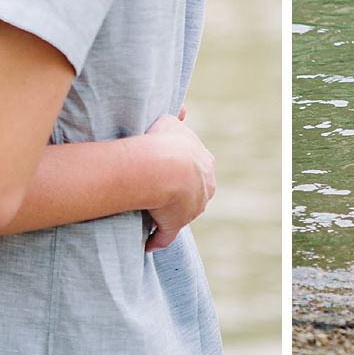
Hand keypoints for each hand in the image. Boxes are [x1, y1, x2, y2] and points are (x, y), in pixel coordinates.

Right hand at [140, 108, 214, 253]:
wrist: (162, 166)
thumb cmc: (163, 141)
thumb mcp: (172, 121)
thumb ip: (177, 118)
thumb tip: (183, 111)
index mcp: (205, 163)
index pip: (197, 169)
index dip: (182, 170)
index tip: (166, 170)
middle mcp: (205, 187)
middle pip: (194, 192)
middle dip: (180, 193)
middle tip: (158, 192)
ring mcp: (192, 209)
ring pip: (181, 214)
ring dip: (167, 215)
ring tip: (148, 213)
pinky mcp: (176, 225)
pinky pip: (165, 236)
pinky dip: (157, 240)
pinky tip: (148, 243)